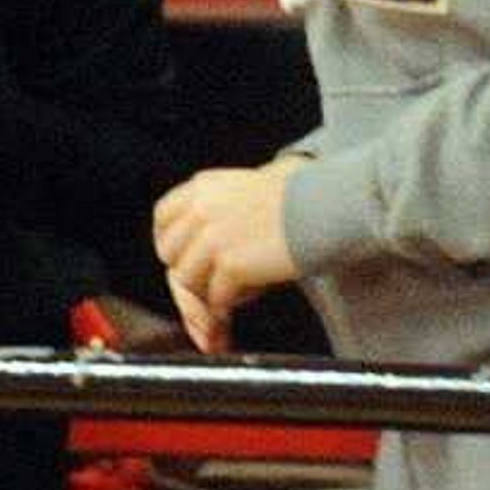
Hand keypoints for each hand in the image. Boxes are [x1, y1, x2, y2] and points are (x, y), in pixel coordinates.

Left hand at [151, 157, 304, 353]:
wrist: (325, 205)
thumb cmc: (301, 196)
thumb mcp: (248, 186)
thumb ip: (219, 208)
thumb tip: (203, 243)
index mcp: (204, 187)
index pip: (164, 217)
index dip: (171, 241)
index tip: (183, 256)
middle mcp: (201, 209)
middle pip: (171, 254)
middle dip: (190, 271)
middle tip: (213, 282)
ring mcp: (212, 237)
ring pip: (188, 281)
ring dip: (211, 290)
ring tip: (241, 285)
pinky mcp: (230, 265)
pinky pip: (216, 299)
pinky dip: (232, 303)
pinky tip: (253, 291)